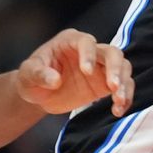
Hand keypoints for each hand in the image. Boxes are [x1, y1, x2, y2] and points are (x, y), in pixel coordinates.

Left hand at [16, 28, 133, 116]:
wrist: (39, 93)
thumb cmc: (32, 77)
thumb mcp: (27, 74)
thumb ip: (39, 74)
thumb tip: (55, 80)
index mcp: (70, 41)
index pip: (86, 42)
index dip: (89, 55)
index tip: (87, 72)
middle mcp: (90, 51)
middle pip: (112, 52)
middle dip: (115, 68)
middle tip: (113, 86)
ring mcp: (100, 67)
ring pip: (123, 67)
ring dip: (125, 84)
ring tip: (119, 101)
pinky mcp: (105, 83)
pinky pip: (123, 86)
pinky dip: (125, 97)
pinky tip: (118, 110)